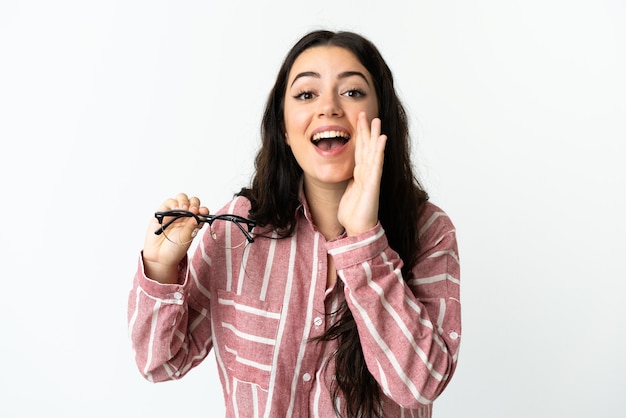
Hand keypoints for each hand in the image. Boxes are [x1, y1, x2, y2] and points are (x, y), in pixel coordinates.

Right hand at [142, 193, 208, 283]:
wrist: (159, 257)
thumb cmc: (175, 249)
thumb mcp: (186, 239)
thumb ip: (191, 227)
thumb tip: (198, 216)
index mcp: (194, 222)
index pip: (201, 211)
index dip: (203, 210)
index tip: (203, 212)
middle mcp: (185, 216)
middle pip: (193, 202)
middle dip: (194, 203)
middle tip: (193, 210)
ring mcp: (174, 213)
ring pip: (182, 198)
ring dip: (184, 201)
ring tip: (184, 209)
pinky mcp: (163, 212)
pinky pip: (169, 202)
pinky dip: (174, 203)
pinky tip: (176, 209)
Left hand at [338, 112, 386, 235]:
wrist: (357, 229)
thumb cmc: (353, 214)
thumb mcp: (347, 192)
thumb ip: (349, 181)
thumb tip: (346, 173)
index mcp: (360, 175)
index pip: (360, 151)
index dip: (359, 136)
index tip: (358, 121)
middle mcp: (367, 173)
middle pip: (367, 147)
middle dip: (366, 130)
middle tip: (366, 113)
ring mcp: (371, 178)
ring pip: (372, 152)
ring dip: (374, 136)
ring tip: (376, 121)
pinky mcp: (373, 184)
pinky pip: (376, 165)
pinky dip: (379, 151)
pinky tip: (382, 140)